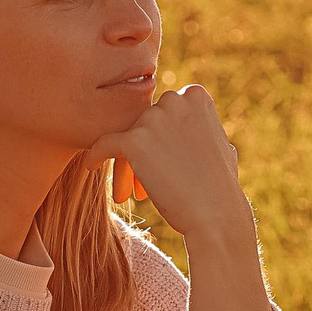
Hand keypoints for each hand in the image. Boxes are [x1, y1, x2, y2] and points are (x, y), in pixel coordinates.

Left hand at [82, 84, 252, 245]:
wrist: (215, 214)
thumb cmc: (220, 186)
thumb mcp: (220, 143)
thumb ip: (202, 125)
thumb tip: (194, 117)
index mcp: (196, 96)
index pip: (166, 109)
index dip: (162, 132)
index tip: (160, 154)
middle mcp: (174, 100)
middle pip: (145, 119)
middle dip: (143, 143)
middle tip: (144, 173)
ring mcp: (153, 119)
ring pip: (127, 134)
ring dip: (126, 158)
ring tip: (125, 183)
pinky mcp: (134, 140)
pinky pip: (105, 144)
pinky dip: (96, 154)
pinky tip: (91, 166)